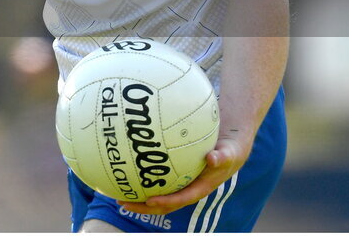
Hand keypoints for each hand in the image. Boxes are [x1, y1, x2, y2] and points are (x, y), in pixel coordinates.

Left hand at [119, 135, 247, 215]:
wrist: (230, 142)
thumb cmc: (230, 147)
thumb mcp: (230, 151)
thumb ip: (223, 156)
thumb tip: (212, 158)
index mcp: (201, 187)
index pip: (181, 199)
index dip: (165, 202)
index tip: (148, 201)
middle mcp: (189, 187)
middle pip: (165, 203)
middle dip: (144, 206)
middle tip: (123, 203)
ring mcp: (182, 181)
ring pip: (159, 193)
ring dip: (139, 196)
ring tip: (118, 193)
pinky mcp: (177, 173)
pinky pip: (158, 178)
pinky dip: (144, 177)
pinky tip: (126, 169)